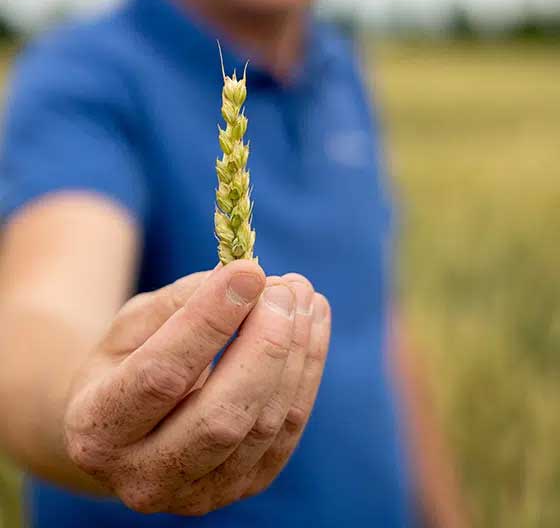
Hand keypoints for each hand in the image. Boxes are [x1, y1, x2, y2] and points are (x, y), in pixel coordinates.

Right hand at [63, 260, 330, 515]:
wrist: (128, 427)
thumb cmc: (126, 362)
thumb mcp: (133, 323)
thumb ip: (181, 302)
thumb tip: (246, 280)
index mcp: (98, 428)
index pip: (161, 374)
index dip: (210, 321)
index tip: (248, 271)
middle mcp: (144, 477)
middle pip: (222, 415)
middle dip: (265, 343)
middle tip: (283, 286)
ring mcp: (198, 494)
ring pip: (264, 424)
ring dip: (296, 350)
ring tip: (302, 293)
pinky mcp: (243, 487)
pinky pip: (288, 429)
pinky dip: (307, 369)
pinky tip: (312, 321)